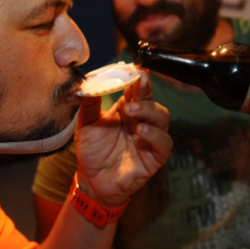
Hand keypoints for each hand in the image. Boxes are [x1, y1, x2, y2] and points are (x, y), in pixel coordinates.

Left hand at [74, 70, 171, 205]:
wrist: (91, 181)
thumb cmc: (92, 151)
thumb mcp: (86, 123)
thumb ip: (89, 102)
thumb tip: (85, 82)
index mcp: (127, 110)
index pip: (137, 90)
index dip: (139, 78)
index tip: (137, 67)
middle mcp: (141, 121)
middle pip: (152, 101)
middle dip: (146, 91)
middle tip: (137, 84)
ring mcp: (149, 139)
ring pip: (162, 119)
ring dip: (149, 111)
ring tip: (132, 110)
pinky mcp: (154, 158)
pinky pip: (164, 143)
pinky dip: (155, 135)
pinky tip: (141, 131)